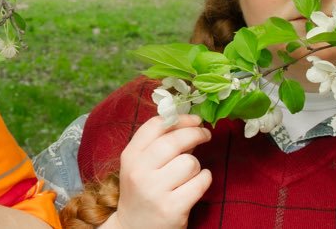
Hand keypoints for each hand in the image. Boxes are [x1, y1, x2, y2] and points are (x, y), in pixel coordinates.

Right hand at [105, 114, 212, 228]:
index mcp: (130, 157)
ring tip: (189, 174)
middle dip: (196, 134)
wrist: (134, 228)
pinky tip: (196, 184)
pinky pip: (200, 183)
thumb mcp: (140, 165)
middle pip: (175, 141)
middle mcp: (139, 172)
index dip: (180, 118)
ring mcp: (154, 191)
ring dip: (196, 165)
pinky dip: (204, 180)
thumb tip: (188, 122)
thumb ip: (158, 144)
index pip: (156, 126)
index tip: (195, 119)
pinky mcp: (172, 208)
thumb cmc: (143, 191)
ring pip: (190, 163)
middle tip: (205, 134)